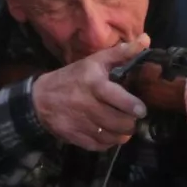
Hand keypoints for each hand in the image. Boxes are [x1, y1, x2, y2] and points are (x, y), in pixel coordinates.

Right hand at [33, 36, 150, 150]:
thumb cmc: (72, 77)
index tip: (142, 110)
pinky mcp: (74, 137)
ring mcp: (80, 123)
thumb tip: (146, 40)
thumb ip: (121, 52)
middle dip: (131, 122)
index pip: (118, 99)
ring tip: (124, 127)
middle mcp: (87, 105)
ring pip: (111, 136)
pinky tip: (110, 134)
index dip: (133, 106)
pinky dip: (108, 142)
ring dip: (122, 134)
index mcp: (94, 84)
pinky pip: (99, 146)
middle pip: (118, 122)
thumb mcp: (94, 61)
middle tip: (133, 118)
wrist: (40, 98)